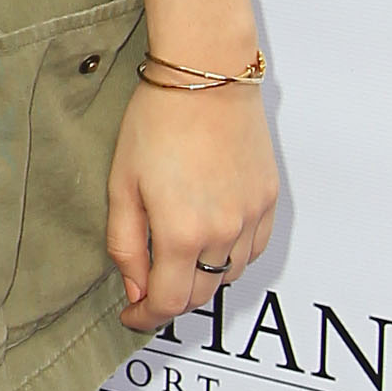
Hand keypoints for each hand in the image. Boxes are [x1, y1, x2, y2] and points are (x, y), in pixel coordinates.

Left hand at [106, 82, 277, 327]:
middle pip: (200, 293)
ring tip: (176, 260)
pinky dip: (231, 256)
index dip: (145, 317)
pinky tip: (211, 240)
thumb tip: (134, 288)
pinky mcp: (269, 200)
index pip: (168, 302)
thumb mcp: (122, 183)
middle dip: (171, 298)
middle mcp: (225, 232)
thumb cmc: (157, 120)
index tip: (131, 315)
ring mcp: (252, 217)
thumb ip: (126, 244)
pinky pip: (253, 249)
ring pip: (229, 275)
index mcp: (183, 232)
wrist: (207, 74)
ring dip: (201, 278)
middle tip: (146, 287)